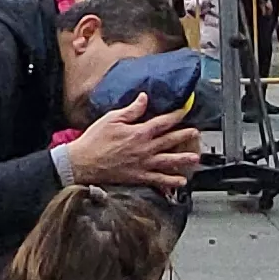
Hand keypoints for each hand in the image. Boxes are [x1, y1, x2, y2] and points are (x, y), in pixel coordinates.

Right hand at [62, 96, 199, 192]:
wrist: (82, 163)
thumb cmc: (94, 140)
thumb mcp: (111, 119)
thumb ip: (131, 110)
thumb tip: (144, 98)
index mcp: (139, 132)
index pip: (163, 121)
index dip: (176, 115)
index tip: (185, 110)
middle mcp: (144, 149)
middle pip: (170, 140)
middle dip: (184, 135)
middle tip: (195, 133)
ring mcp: (143, 164)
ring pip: (168, 161)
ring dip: (183, 159)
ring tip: (195, 158)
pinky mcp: (138, 176)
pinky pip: (158, 179)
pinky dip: (171, 181)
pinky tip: (181, 181)